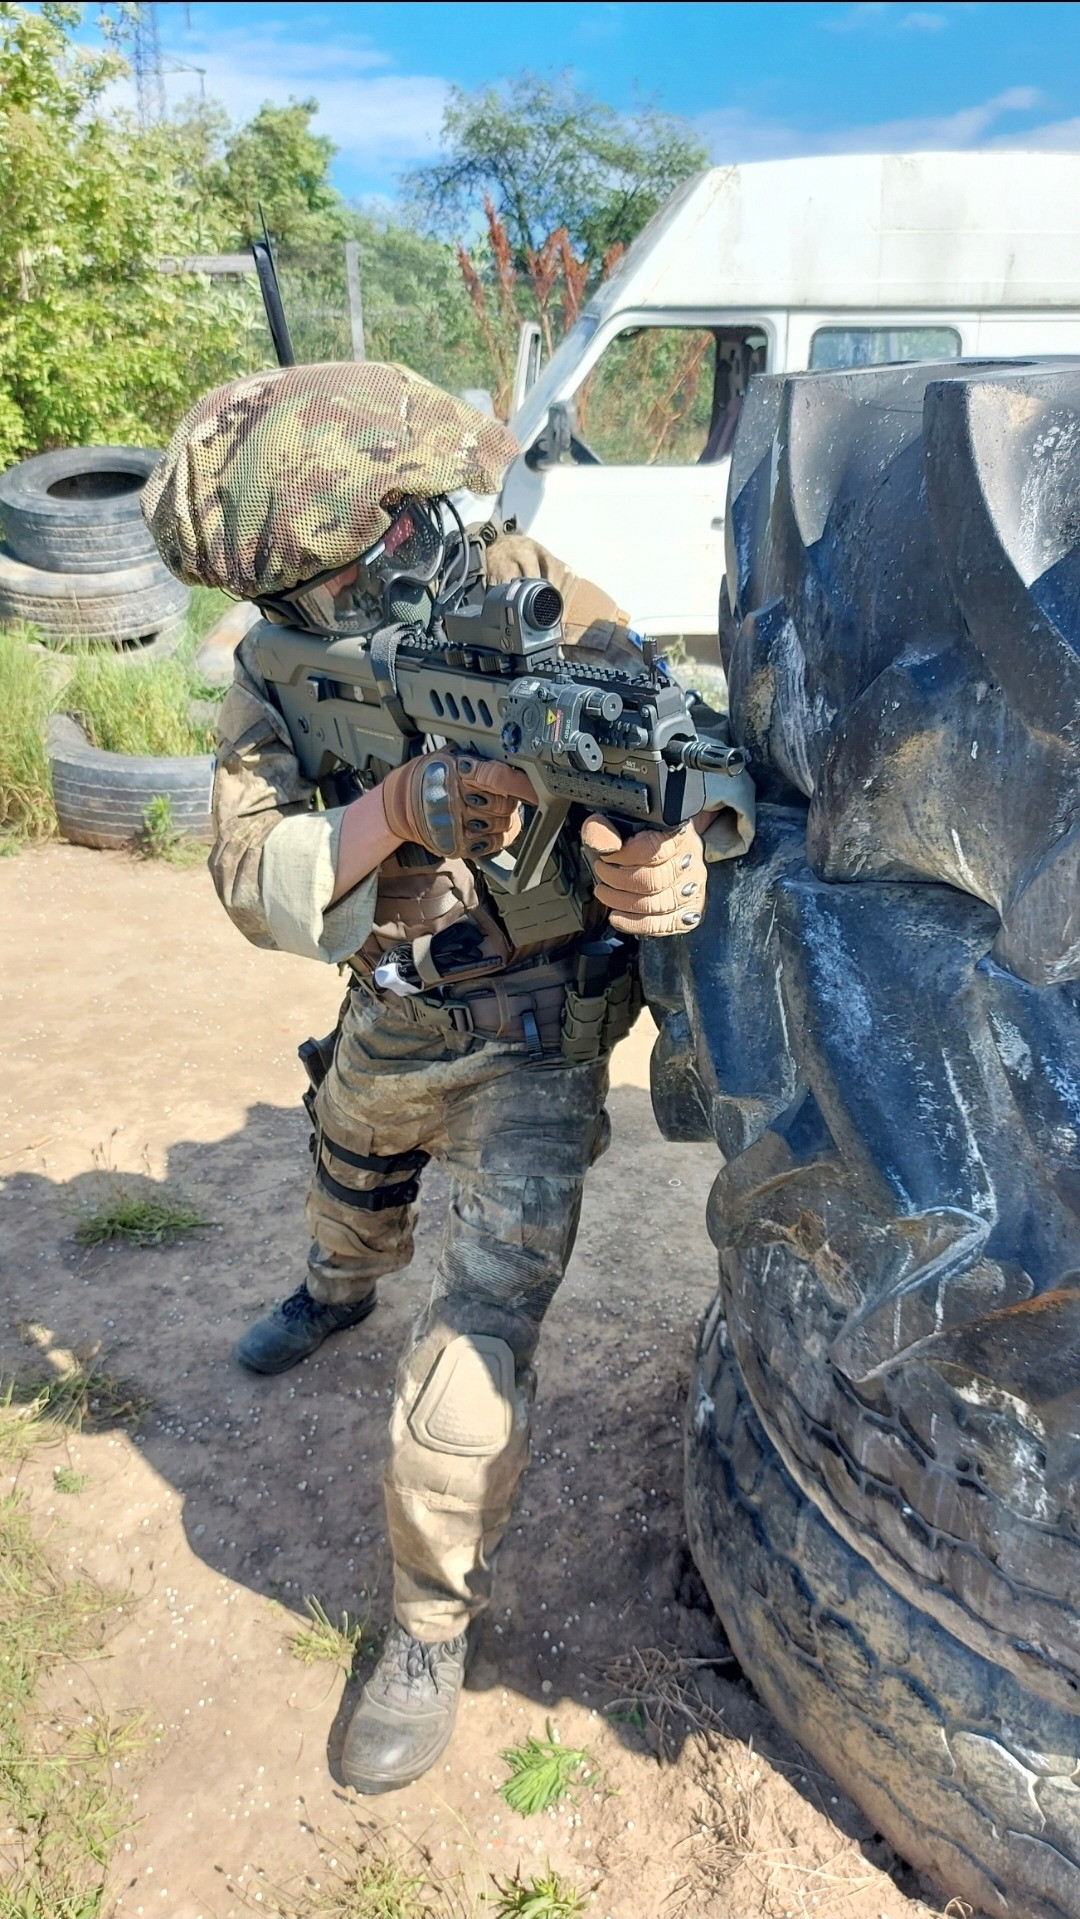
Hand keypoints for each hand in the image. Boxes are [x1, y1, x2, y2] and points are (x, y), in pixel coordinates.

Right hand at [380, 751, 534, 860]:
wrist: (402, 803)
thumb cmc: (433, 775)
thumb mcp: (451, 755)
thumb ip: (481, 759)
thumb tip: (516, 758)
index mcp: (458, 770)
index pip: (497, 777)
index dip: (521, 783)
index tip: (537, 786)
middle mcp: (457, 798)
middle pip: (506, 804)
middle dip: (510, 799)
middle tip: (499, 795)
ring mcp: (457, 824)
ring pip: (504, 825)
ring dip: (504, 818)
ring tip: (488, 811)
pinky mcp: (458, 845)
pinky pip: (494, 844)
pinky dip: (497, 836)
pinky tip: (486, 827)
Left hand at [580, 815, 705, 935]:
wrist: (668, 845)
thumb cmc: (642, 835)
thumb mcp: (620, 822)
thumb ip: (606, 829)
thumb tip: (602, 844)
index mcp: (677, 834)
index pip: (652, 849)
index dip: (624, 856)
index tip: (606, 856)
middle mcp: (691, 861)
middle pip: (654, 881)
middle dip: (618, 880)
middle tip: (601, 873)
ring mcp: (693, 888)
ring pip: (658, 905)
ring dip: (622, 902)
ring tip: (604, 893)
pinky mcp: (690, 911)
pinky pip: (665, 924)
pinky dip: (636, 924)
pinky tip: (618, 917)